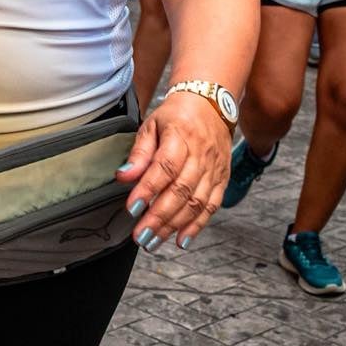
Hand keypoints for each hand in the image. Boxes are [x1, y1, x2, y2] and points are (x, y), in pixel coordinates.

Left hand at [117, 87, 232, 251]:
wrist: (210, 104)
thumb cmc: (176, 116)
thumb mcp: (151, 125)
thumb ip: (139, 153)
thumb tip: (124, 176)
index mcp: (181, 136)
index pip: (164, 167)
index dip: (148, 190)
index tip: (132, 208)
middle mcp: (201, 154)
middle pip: (181, 191)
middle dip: (159, 217)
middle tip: (141, 235)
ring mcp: (214, 168)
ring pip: (196, 203)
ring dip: (174, 226)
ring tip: (154, 241)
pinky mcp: (221, 179)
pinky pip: (211, 206)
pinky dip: (197, 226)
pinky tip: (181, 239)